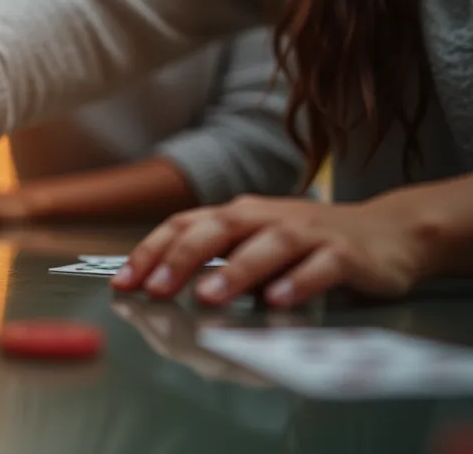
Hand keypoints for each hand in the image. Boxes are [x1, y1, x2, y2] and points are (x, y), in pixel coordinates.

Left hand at [111, 195, 430, 307]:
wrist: (391, 233)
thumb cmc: (308, 244)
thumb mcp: (255, 246)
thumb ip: (216, 262)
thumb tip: (160, 289)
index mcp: (239, 215)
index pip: (185, 225)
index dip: (151, 251)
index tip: (123, 282)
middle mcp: (268, 217)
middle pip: (220, 228)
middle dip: (183, 257)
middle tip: (157, 288)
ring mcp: (309, 233)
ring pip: (269, 245)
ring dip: (236, 271)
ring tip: (208, 297)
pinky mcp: (347, 253)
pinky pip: (320, 266)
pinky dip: (298, 282)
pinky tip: (278, 301)